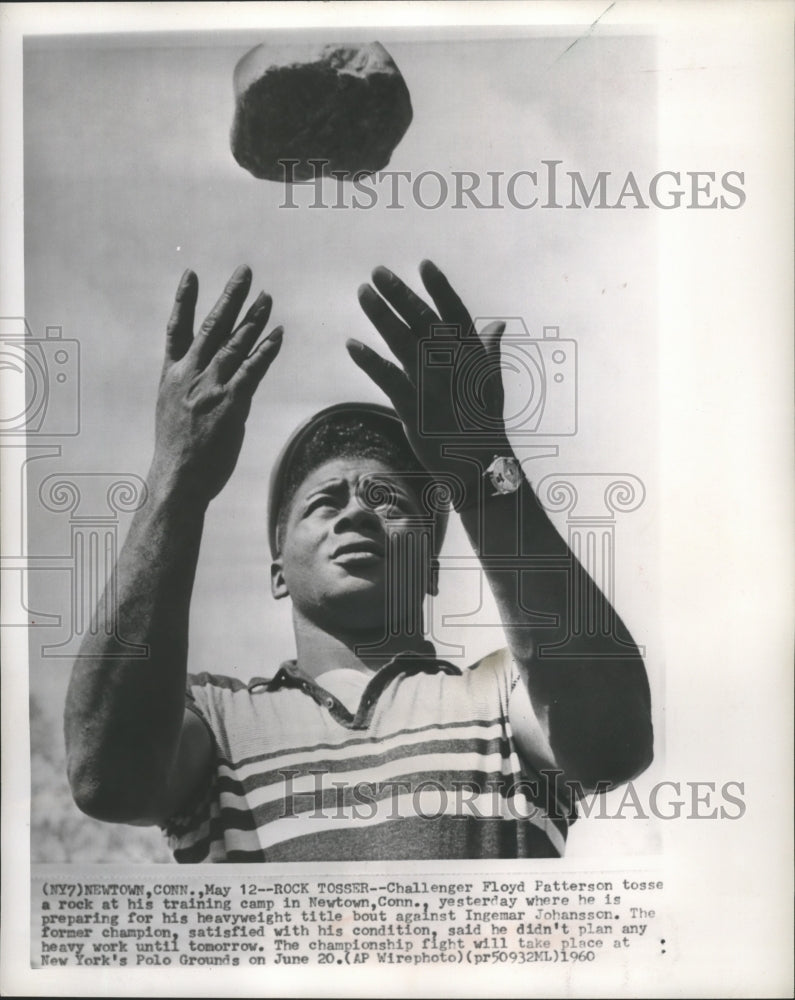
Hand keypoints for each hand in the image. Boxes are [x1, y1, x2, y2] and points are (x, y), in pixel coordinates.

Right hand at [151, 266, 282, 505]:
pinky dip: (266, 350)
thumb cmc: (178, 452)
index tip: (190, 274)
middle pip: (212, 327)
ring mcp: (210, 387)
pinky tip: (278, 334)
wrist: (177, 479)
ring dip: (253, 319)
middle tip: (245, 272)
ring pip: (235, 344)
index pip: (176, 329)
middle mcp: (189, 375)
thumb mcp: (173, 413)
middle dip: (230, 297)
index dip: (184, 300)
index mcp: (171, 376)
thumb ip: (191, 391)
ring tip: (267, 297)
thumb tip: (213, 382)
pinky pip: (252, 370)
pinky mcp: (230, 403)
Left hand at [347, 259, 509, 503]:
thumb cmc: (485, 422)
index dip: (440, 289)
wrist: (480, 466)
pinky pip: (388, 379)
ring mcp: (432, 386)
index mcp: (473, 356)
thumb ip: (488, 349)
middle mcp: (453, 366)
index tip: (424, 264)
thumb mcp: (492, 382)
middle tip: (378, 272)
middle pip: (423, 321)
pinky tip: (351, 343)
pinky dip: (369, 360)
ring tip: (362, 293)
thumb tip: (498, 323)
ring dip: (380, 316)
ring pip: (403, 343)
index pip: (455, 315)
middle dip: (401, 294)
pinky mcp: (413, 408)